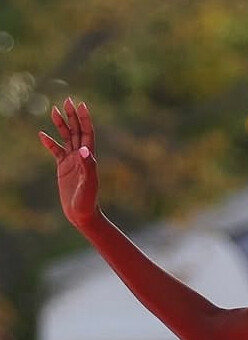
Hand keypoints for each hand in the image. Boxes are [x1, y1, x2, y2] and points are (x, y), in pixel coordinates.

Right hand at [39, 98, 99, 230]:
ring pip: (66, 138)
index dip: (85, 119)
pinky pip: (55, 151)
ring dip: (61, 125)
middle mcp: (81, 157)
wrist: (82, 214)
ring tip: (54, 110)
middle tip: (67, 100)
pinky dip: (49, 143)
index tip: (81, 105)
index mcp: (89, 157)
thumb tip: (83, 150)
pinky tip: (42, 134)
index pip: (87, 133)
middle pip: (76, 131)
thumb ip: (88, 166)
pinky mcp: (63, 168)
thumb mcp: (89, 183)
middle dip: (72, 116)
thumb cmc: (88, 200)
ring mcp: (72, 161)